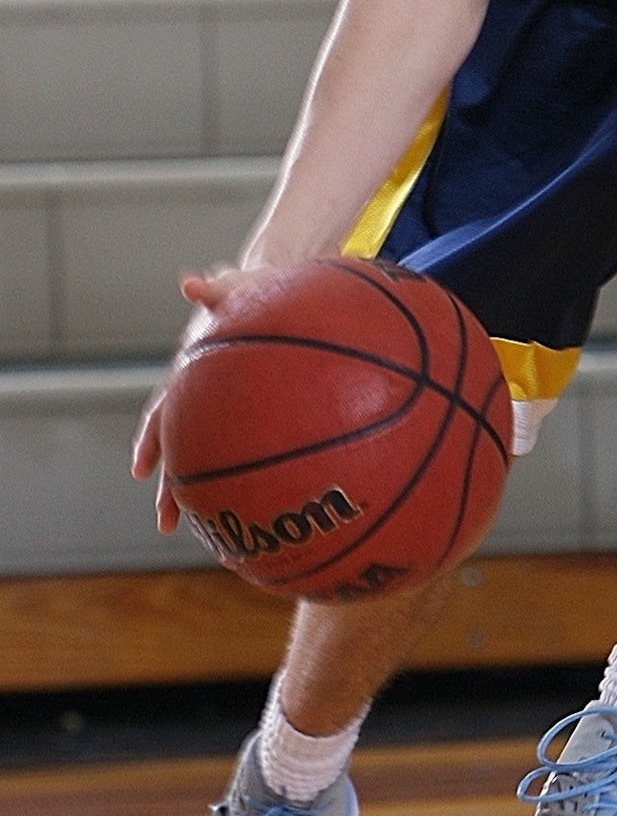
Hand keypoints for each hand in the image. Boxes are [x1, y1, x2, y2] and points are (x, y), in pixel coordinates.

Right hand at [132, 264, 256, 531]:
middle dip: (170, 487)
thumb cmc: (255, 290)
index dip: (150, 440)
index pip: (165, 410)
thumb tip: (189, 282)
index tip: (139, 471)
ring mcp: (226, 407)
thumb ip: (214, 288)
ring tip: (203, 533)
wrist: (278, 294)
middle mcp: (203, 397)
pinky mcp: (255, 412)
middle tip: (165, 524)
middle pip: (180, 449)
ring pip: (210, 456)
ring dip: (202, 493)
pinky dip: (249, 475)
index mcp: (192, 372)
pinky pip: (250, 447)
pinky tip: (259, 505)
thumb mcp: (235, 287)